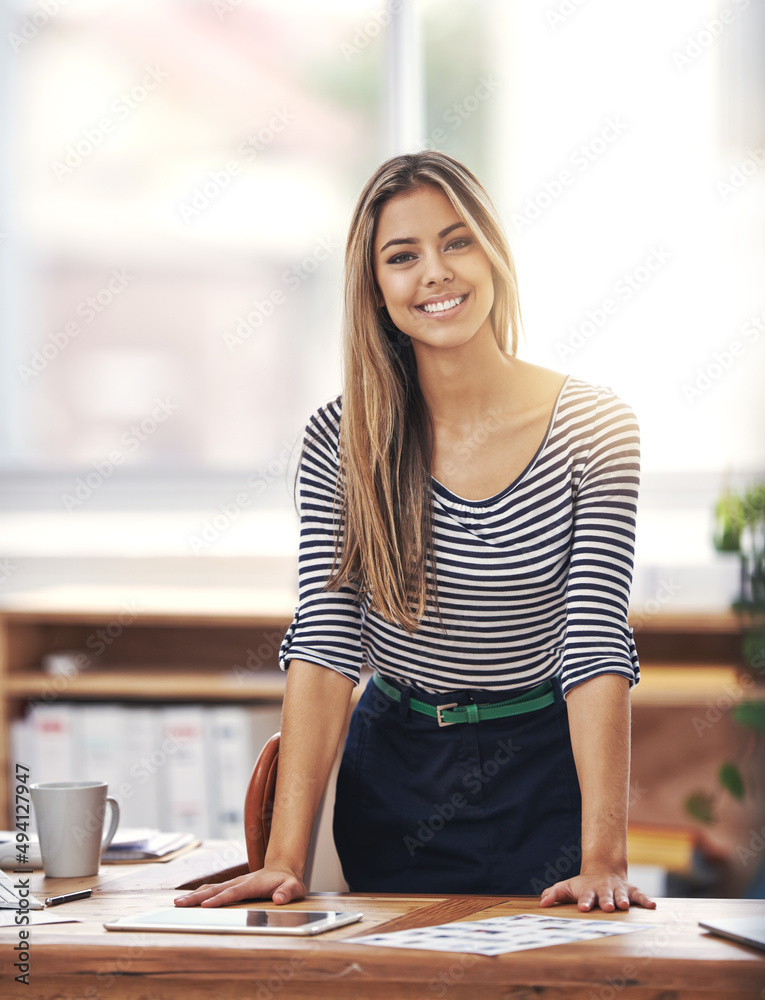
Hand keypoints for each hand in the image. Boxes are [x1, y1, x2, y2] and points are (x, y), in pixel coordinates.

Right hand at [174, 866, 307, 907]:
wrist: (283, 870)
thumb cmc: (288, 882)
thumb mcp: (294, 887)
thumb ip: (288, 892)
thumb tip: (279, 899)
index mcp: (252, 884)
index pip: (233, 893)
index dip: (220, 899)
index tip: (205, 905)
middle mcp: (240, 882)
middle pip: (215, 890)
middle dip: (197, 897)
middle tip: (179, 904)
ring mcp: (234, 883)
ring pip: (211, 888)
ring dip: (194, 895)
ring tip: (177, 903)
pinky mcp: (231, 886)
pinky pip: (212, 890)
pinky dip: (199, 894)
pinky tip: (188, 900)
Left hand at [539, 870, 656, 911]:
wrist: (603, 869)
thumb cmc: (582, 885)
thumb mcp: (567, 887)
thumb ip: (554, 894)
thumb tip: (541, 903)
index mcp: (588, 891)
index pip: (585, 896)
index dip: (584, 901)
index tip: (583, 907)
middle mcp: (604, 890)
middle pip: (605, 896)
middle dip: (606, 901)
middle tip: (608, 907)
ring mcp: (618, 890)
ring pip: (622, 894)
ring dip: (623, 900)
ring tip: (624, 905)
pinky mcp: (631, 891)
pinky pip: (640, 895)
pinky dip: (646, 900)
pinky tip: (653, 906)